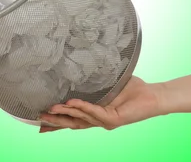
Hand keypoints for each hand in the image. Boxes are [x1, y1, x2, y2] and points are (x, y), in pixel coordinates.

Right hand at [38, 76, 163, 132]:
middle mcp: (98, 120)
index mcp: (94, 113)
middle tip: (39, 118)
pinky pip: (94, 112)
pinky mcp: (112, 119)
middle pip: (72, 123)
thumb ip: (94, 81)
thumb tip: (80, 66)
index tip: (39, 123)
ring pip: (80, 119)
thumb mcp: (107, 84)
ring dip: (64, 114)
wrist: (151, 96)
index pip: (72, 119)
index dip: (56, 123)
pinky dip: (82, 107)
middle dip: (55, 122)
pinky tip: (71, 103)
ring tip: (50, 109)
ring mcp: (104, 121)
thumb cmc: (131, 89)